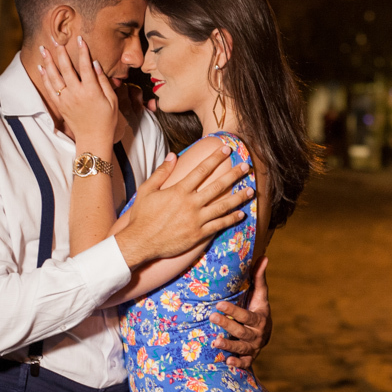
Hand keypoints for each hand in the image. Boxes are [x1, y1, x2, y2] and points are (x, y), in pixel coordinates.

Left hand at [38, 36, 117, 144]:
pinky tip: (42, 67)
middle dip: (61, 53)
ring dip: (48, 61)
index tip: (80, 39)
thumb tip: (95, 64)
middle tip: (57, 40)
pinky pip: (50, 88)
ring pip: (54, 76)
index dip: (83, 51)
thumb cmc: (107, 120)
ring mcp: (66, 99)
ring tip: (44, 49)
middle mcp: (76, 93)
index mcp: (91, 91)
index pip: (85, 66)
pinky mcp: (60, 105)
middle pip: (66, 68)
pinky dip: (45, 77)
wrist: (93, 139)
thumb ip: (103, 81)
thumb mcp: (112, 101)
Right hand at [115, 146, 252, 266]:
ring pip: (223, 206)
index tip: (226, 149)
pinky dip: (231, 219)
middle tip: (246, 167)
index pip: (201, 170)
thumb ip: (161, 172)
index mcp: (179, 191)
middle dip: (234, 175)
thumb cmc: (142, 216)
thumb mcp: (147, 190)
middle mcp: (191, 204)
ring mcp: (196, 220)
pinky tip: (241, 214)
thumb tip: (173, 155)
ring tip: (251, 190)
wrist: (140, 242)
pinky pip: (219, 225)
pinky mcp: (198, 234)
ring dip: (238, 197)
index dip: (215, 158)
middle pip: (217, 186)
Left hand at [213, 257, 271, 367]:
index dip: (233, 310)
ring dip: (229, 345)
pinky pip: (244, 362)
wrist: (264, 334)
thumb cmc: (258, 309)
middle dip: (227, 325)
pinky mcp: (249, 357)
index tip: (219, 304)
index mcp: (260, 317)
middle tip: (211, 317)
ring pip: (241, 347)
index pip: (246, 315)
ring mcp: (254, 347)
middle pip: (242, 331)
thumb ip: (258, 278)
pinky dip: (237, 363)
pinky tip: (226, 361)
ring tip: (215, 342)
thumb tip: (264, 257)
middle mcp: (258, 333)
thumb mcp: (260, 295)